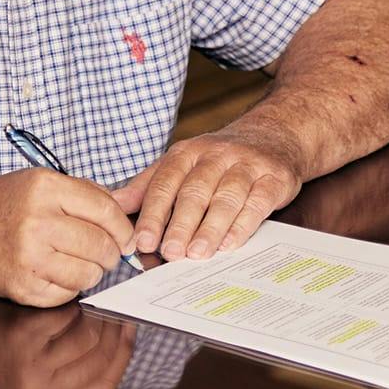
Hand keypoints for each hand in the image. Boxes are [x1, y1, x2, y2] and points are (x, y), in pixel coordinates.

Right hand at [0, 170, 136, 306]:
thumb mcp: (38, 181)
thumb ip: (83, 193)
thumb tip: (125, 216)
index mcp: (45, 188)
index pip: (106, 211)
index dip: (123, 228)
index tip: (125, 237)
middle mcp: (37, 221)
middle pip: (101, 245)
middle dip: (110, 252)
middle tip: (104, 252)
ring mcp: (29, 257)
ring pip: (90, 273)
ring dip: (92, 271)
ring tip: (79, 262)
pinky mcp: (23, 286)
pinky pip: (68, 293)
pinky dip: (70, 286)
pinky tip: (57, 272)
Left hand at [0, 306, 135, 388]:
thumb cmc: (13, 349)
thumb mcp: (46, 371)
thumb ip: (80, 368)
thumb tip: (126, 337)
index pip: (105, 385)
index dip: (123, 354)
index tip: (130, 328)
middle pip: (100, 361)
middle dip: (116, 329)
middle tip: (120, 306)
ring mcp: (31, 369)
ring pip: (88, 337)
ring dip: (98, 313)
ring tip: (99, 299)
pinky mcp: (23, 339)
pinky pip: (68, 317)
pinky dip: (76, 303)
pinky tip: (74, 296)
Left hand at [116, 131, 302, 261]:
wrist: (275, 134)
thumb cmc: (220, 159)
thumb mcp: (181, 164)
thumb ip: (148, 186)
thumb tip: (113, 204)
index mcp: (187, 153)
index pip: (165, 183)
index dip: (153, 213)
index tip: (142, 241)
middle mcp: (216, 155)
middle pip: (194, 191)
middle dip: (180, 224)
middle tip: (170, 252)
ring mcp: (246, 165)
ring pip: (225, 197)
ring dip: (210, 228)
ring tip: (197, 254)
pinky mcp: (274, 178)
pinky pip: (257, 202)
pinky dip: (243, 224)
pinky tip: (231, 244)